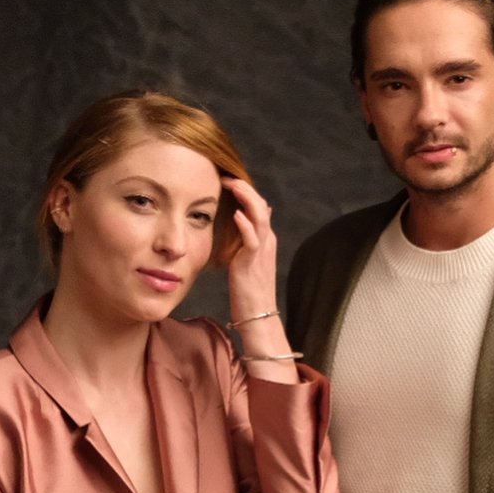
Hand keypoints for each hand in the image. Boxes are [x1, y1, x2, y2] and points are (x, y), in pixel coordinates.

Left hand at [223, 176, 278, 319]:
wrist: (259, 316)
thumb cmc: (251, 291)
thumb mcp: (251, 259)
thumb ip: (251, 238)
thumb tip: (250, 216)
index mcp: (266, 239)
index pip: (259, 206)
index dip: (245, 191)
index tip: (226, 180)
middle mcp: (267, 241)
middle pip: (261, 205)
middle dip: (244, 188)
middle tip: (226, 176)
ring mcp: (262, 251)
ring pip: (260, 216)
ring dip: (246, 198)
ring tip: (232, 184)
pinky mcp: (252, 263)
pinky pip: (252, 240)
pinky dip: (246, 225)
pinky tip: (237, 213)